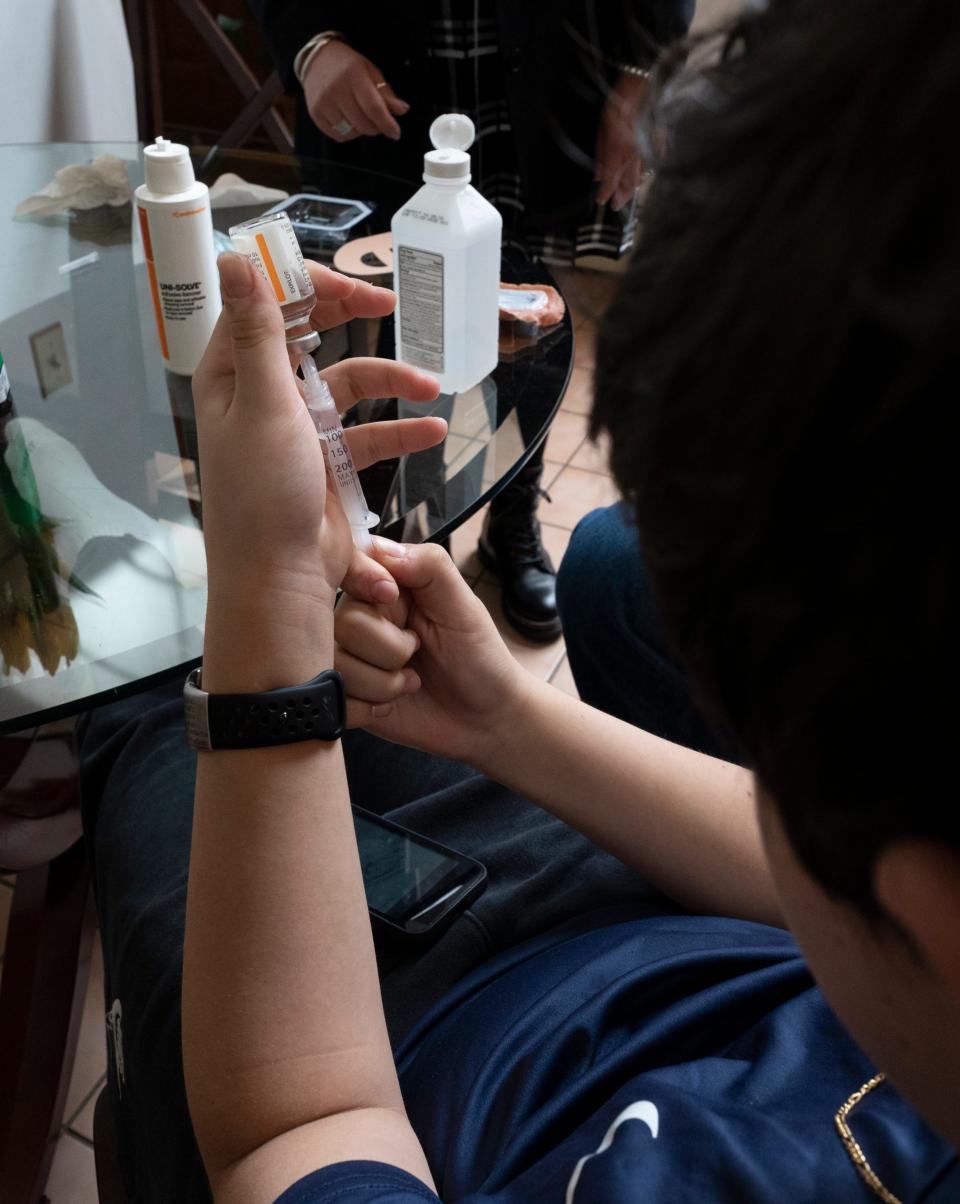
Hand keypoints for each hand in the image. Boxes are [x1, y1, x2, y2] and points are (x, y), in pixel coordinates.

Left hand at [193, 255, 443, 681]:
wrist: (280, 579)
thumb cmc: (261, 494)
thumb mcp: (263, 404)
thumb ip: (258, 330)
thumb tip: (235, 256)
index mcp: (232, 373)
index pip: (268, 304)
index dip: (309, 285)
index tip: (354, 287)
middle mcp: (261, 393)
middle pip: (310, 334)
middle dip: (351, 316)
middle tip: (390, 305)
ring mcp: (297, 427)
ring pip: (348, 383)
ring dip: (389, 380)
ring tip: (430, 386)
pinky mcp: (326, 461)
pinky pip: (367, 433)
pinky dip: (398, 430)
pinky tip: (432, 429)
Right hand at [303, 40, 409, 142]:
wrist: (317, 59)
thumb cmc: (349, 67)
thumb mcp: (371, 72)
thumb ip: (386, 93)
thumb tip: (403, 110)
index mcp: (353, 75)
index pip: (373, 108)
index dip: (387, 124)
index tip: (396, 133)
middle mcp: (335, 89)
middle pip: (363, 124)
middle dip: (376, 127)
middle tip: (377, 120)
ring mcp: (323, 103)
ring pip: (351, 133)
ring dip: (361, 131)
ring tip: (361, 117)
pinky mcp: (315, 114)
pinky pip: (338, 136)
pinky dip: (348, 134)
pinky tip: (349, 121)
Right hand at [334, 541, 531, 767]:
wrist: (485, 717)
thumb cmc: (479, 655)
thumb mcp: (463, 605)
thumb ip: (429, 567)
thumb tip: (381, 548)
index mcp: (384, 586)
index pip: (348, 566)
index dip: (363, 580)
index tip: (390, 595)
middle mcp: (359, 619)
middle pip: (342, 622)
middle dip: (390, 647)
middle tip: (418, 651)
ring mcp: (349, 659)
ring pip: (338, 665)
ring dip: (384, 683)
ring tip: (411, 681)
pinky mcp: (345, 697)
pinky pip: (337, 701)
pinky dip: (370, 708)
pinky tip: (393, 704)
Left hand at [594, 71, 648, 210]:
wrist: (637, 91)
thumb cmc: (616, 110)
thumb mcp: (601, 133)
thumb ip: (600, 156)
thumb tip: (597, 175)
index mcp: (616, 155)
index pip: (610, 182)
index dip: (605, 194)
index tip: (601, 201)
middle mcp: (632, 158)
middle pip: (628, 185)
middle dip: (621, 198)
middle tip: (616, 206)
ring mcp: (645, 152)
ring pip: (640, 176)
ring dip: (634, 187)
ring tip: (629, 194)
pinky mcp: (655, 144)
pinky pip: (651, 162)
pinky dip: (647, 171)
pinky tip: (644, 174)